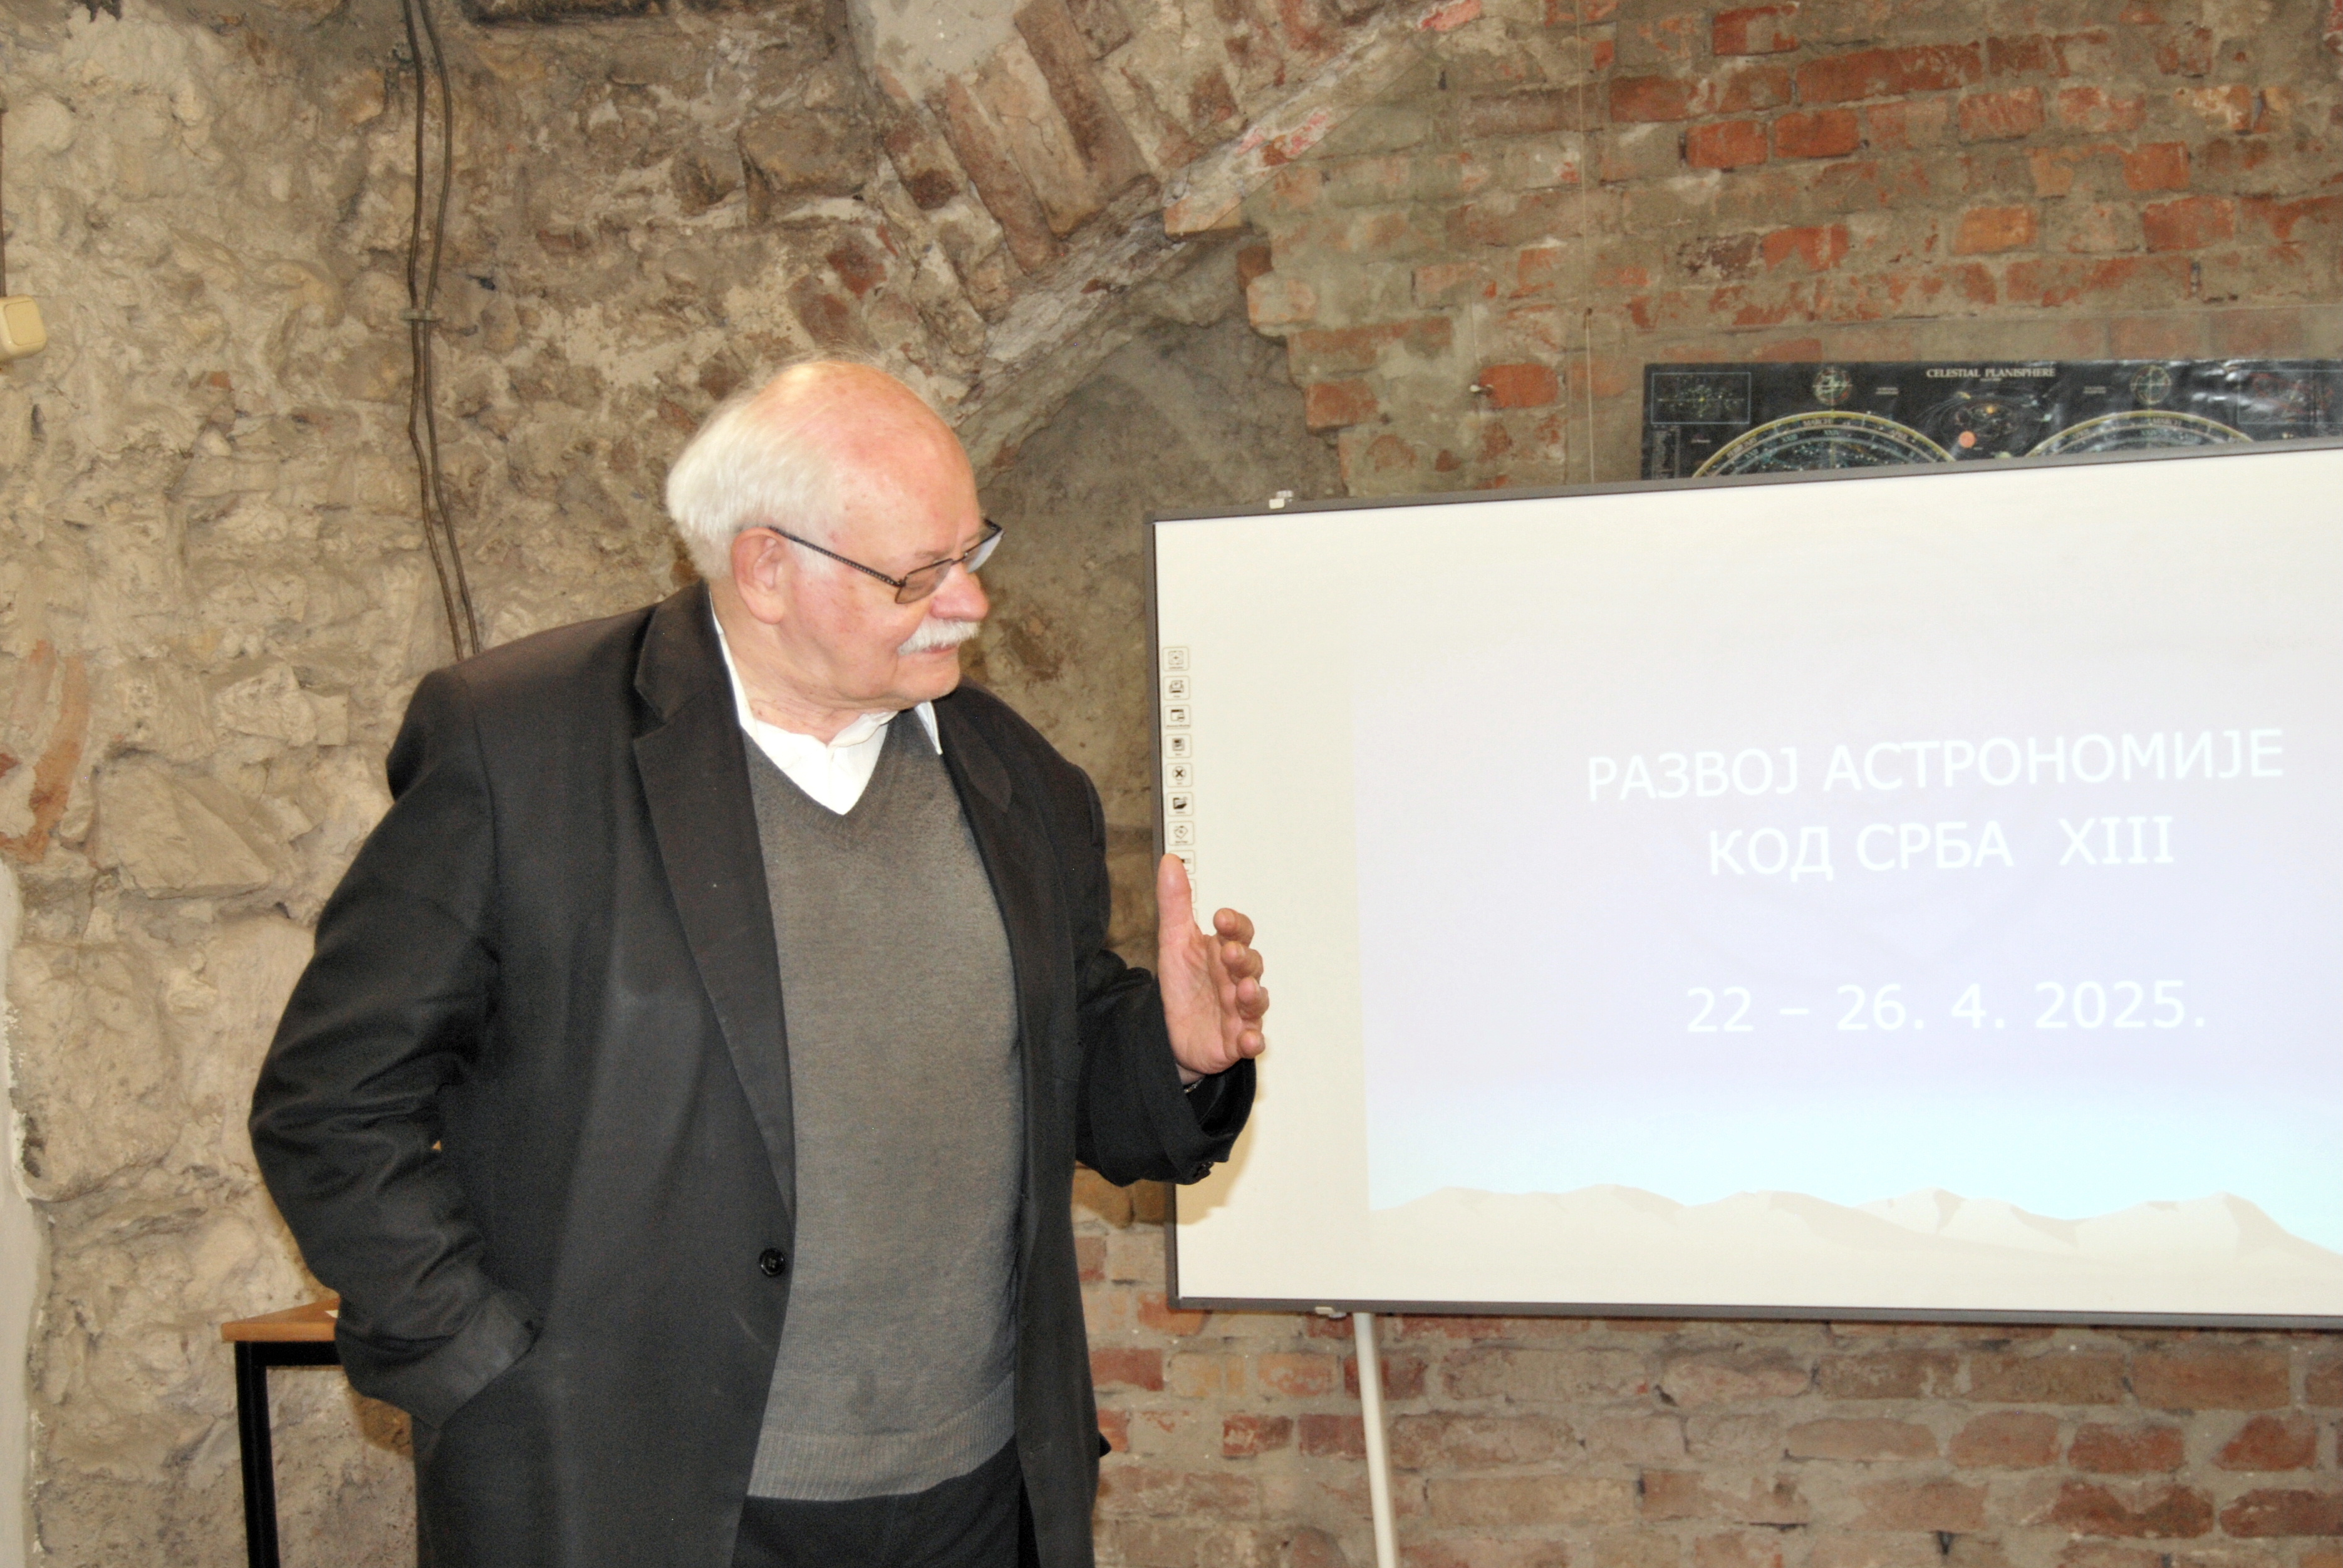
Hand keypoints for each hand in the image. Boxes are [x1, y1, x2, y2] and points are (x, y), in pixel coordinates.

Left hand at [1155, 854, 1267, 1083]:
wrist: (1172, 1034)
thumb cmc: (1183, 986)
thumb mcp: (1173, 942)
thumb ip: (1175, 903)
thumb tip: (1170, 862)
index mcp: (1223, 952)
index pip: (1239, 932)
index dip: (1234, 925)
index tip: (1221, 918)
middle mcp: (1236, 979)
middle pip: (1250, 964)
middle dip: (1243, 958)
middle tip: (1230, 953)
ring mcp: (1239, 1010)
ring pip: (1255, 1001)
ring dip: (1253, 995)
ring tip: (1245, 990)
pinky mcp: (1237, 1040)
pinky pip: (1251, 1039)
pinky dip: (1253, 1040)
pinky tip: (1250, 1039)